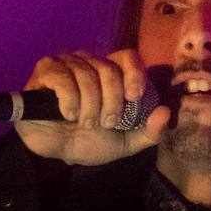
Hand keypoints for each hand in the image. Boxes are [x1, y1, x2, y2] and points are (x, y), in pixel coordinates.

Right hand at [14, 49, 170, 165]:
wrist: (57, 153)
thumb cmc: (89, 142)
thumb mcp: (125, 142)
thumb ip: (149, 132)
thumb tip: (166, 112)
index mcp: (110, 73)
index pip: (129, 56)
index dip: (134, 74)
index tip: (134, 97)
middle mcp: (89, 62)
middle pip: (108, 69)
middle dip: (111, 102)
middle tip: (105, 123)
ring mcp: (66, 64)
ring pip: (86, 74)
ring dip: (89, 106)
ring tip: (84, 122)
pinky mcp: (45, 71)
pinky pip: (61, 77)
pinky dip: (68, 99)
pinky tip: (67, 114)